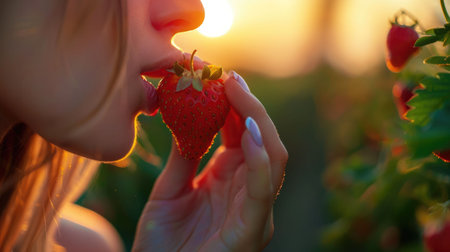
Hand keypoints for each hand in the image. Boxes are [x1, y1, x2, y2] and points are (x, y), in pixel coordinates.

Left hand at [132, 72, 287, 251]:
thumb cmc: (161, 244)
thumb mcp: (168, 192)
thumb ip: (184, 157)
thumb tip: (187, 114)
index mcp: (231, 181)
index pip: (242, 135)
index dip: (235, 105)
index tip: (221, 77)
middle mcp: (247, 193)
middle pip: (263, 141)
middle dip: (249, 106)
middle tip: (230, 78)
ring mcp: (254, 212)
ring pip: (272, 159)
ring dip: (257, 122)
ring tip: (237, 93)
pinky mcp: (252, 231)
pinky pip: (263, 191)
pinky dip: (261, 160)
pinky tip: (248, 132)